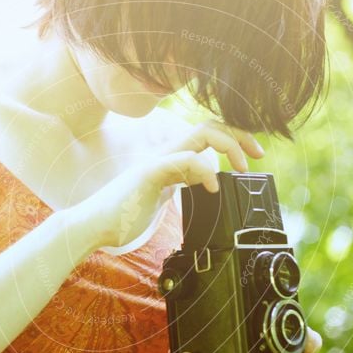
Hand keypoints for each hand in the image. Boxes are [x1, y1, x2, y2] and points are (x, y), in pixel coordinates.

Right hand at [69, 121, 263, 248]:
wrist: (94, 226)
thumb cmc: (125, 214)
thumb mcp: (163, 194)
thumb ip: (182, 182)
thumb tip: (206, 178)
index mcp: (171, 158)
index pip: (207, 134)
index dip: (234, 138)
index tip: (253, 157)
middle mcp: (166, 153)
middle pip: (210, 126)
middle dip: (240, 135)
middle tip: (257, 156)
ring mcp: (157, 161)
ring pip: (201, 134)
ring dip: (229, 146)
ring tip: (242, 168)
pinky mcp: (149, 173)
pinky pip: (183, 160)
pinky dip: (204, 169)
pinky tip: (212, 187)